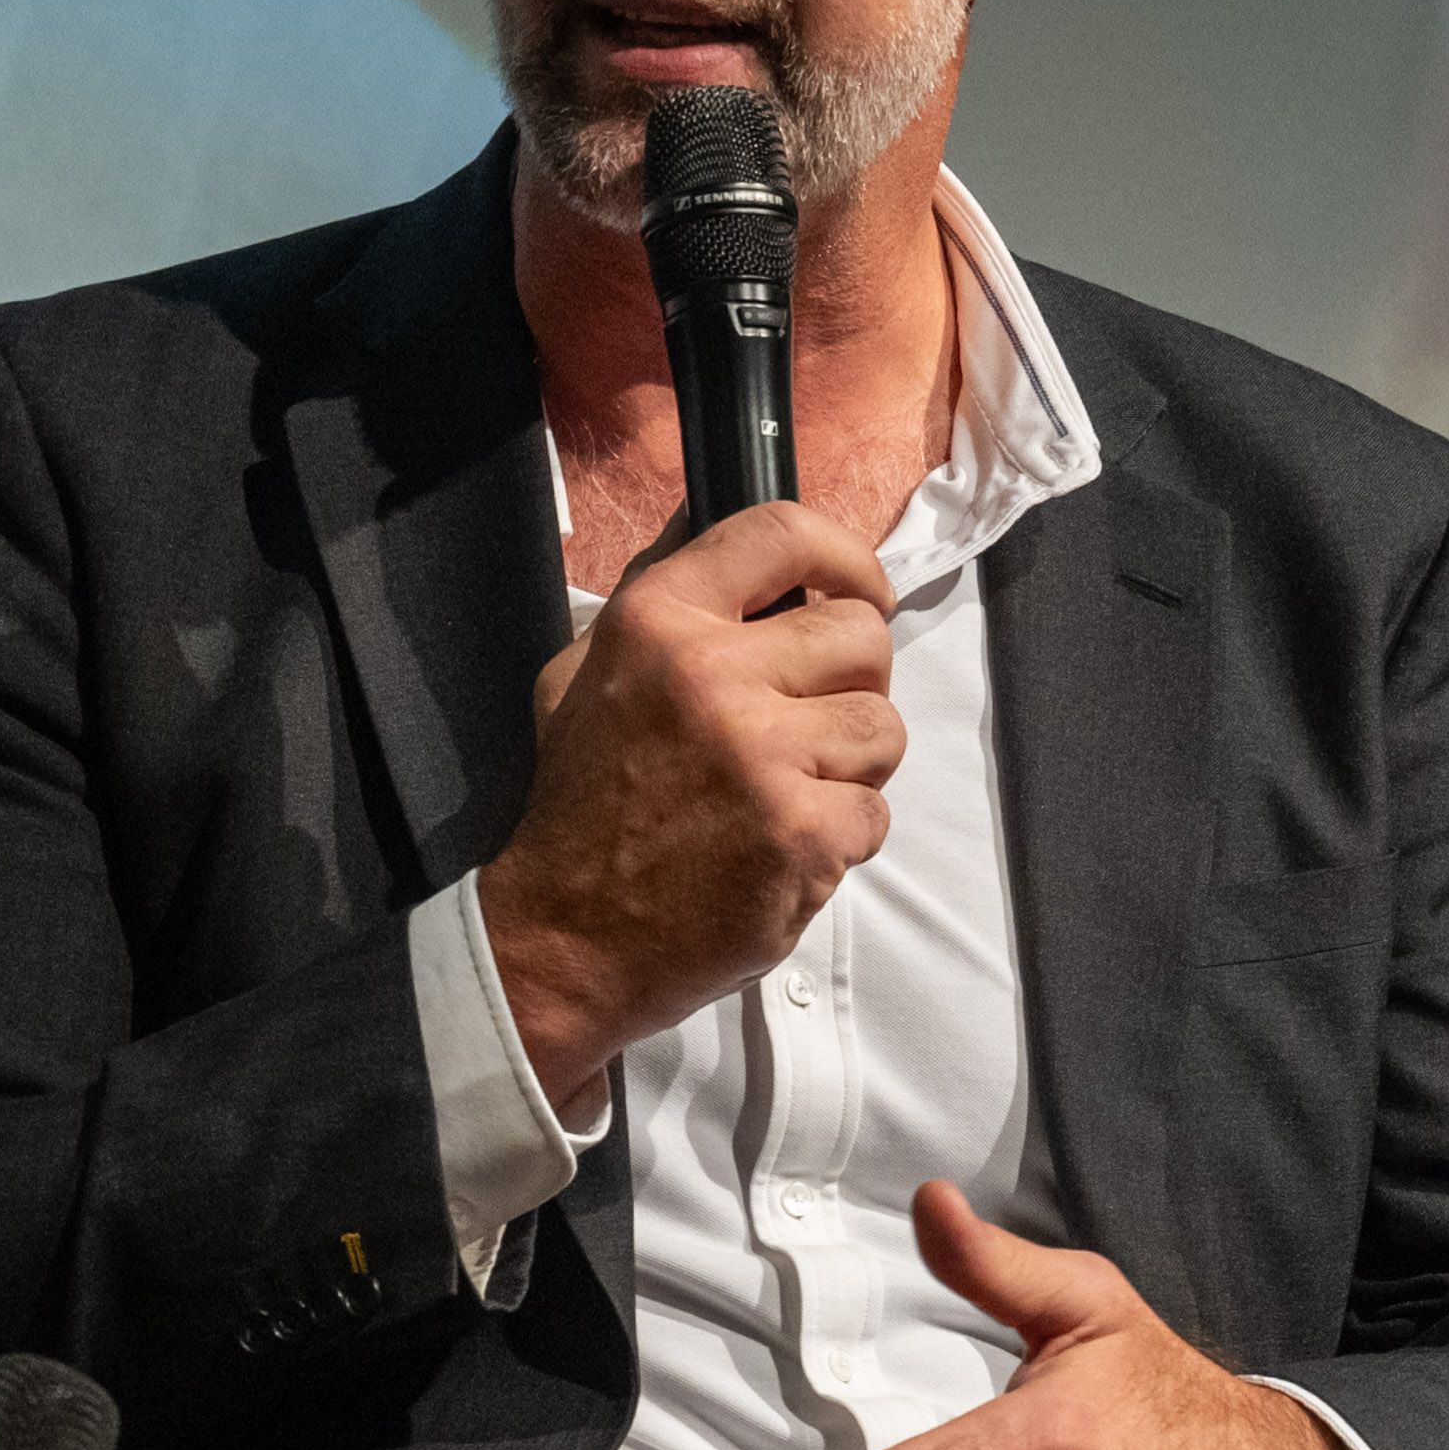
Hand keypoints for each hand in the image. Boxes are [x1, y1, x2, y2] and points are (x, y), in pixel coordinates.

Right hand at [475, 503, 901, 1105]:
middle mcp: (710, 676)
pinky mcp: (801, 834)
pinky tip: (780, 850)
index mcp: (657, 622)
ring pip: (882, 727)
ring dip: (852, 765)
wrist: (566, 938)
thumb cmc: (582, 806)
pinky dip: (839, 839)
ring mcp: (762, 757)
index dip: (845, 558)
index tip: (861, 591)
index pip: (782, 533)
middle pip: (861, 636)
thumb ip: (656, 595)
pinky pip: (874, 813)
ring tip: (791, 792)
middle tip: (809, 723)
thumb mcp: (586, 674)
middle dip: (852, 681)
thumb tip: (708, 511)